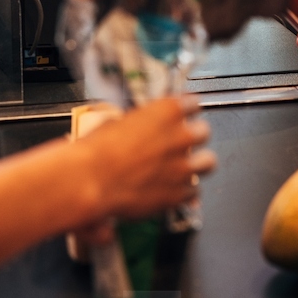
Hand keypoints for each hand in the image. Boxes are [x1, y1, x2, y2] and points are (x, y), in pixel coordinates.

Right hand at [80, 96, 215, 220]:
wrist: (90, 182)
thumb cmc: (96, 152)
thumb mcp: (116, 123)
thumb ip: (138, 124)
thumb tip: (136, 128)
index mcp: (167, 112)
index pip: (192, 103)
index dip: (186, 110)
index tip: (182, 114)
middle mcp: (181, 137)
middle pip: (204, 132)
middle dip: (193, 138)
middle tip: (180, 144)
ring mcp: (183, 166)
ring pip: (208, 162)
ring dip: (198, 163)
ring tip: (185, 167)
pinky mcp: (179, 193)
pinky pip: (193, 191)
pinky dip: (184, 191)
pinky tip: (172, 189)